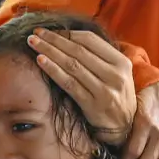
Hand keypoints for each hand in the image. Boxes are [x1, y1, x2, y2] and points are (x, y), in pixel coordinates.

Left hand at [28, 29, 136, 145]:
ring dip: (49, 51)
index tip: (50, 31)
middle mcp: (115, 74)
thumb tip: (69, 38)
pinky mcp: (92, 105)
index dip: (68, 33)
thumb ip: (100, 57)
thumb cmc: (116, 96)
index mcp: (121, 62)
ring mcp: (104, 90)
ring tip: (33, 43)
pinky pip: (69, 84)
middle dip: (54, 40)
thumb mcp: (118, 74)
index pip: (90, 40)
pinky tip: (40, 61)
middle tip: (35, 33)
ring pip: (72, 65)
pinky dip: (53, 70)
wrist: (125, 128)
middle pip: (78, 51)